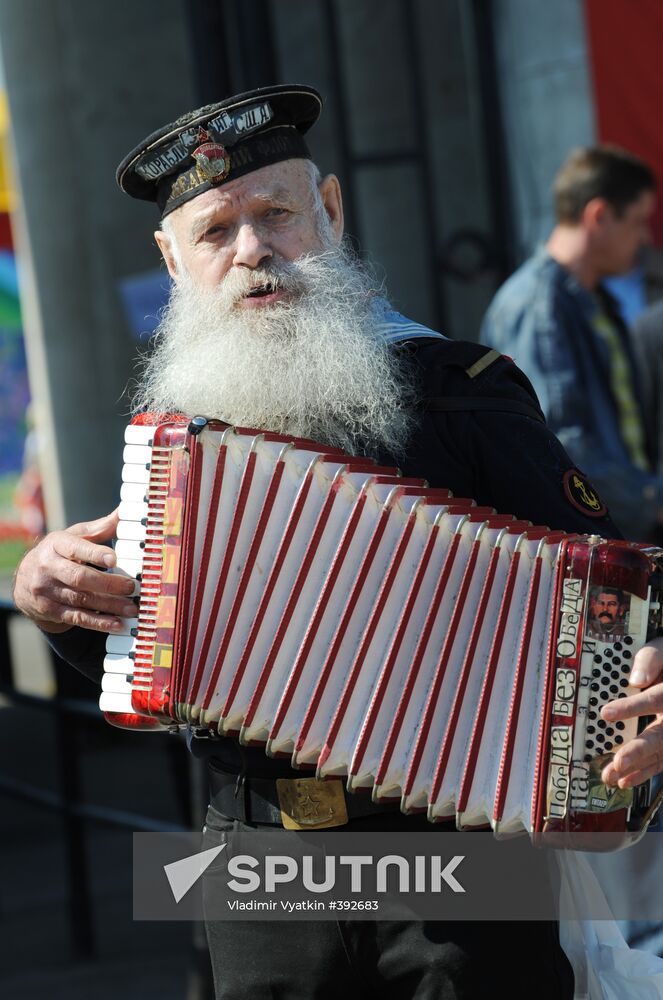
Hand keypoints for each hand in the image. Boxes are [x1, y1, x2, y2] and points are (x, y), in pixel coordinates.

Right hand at [12, 509, 137, 633]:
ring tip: (132, 608)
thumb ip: (99, 529)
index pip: (76, 548)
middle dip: (109, 584)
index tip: (115, 559)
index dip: (95, 554)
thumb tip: (123, 512)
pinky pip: (77, 618)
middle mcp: (48, 567)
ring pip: (81, 600)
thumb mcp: (73, 537)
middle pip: (80, 577)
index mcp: (56, 545)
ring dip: (109, 605)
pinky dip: (99, 622)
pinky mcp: (50, 611)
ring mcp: (47, 591)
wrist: (26, 580)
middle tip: (132, 587)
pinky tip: (117, 624)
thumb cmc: (59, 554)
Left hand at [600, 637, 662, 787]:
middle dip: (639, 750)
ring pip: (660, 754)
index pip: (654, 699)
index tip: (606, 713)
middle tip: (618, 762)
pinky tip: (625, 780)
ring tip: (613, 777)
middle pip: (661, 736)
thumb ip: (650, 660)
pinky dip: (644, 772)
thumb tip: (635, 679)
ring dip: (637, 768)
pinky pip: (660, 760)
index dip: (631, 707)